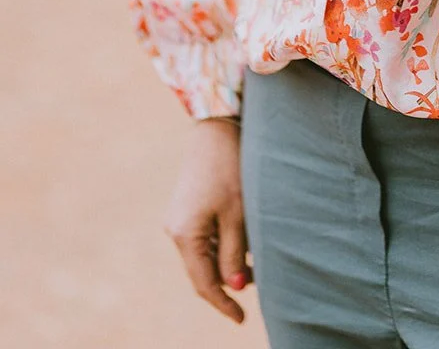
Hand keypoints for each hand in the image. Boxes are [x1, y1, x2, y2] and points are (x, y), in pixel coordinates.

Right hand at [164, 117, 252, 323]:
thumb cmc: (230, 168)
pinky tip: (243, 242)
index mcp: (184, 235)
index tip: (242, 319)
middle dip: (226, 283)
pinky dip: (221, 245)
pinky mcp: (186, 206)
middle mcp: (175, 230)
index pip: (204, 283)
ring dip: (226, 263)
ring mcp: (179, 217)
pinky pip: (203, 237)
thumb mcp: (238, 214)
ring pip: (203, 254)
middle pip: (201, 270)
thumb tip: (234, 287)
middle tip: (255, 289)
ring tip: (255, 264)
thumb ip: (234, 253)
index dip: (223, 304)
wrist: (216, 127)